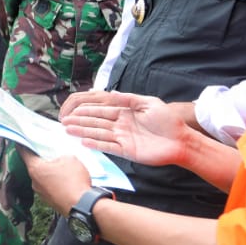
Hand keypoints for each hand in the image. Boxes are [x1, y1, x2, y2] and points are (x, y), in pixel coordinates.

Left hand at [19, 147, 89, 214]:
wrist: (82, 205)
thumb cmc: (74, 182)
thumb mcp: (70, 159)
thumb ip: (60, 155)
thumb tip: (59, 159)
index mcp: (35, 169)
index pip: (24, 153)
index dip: (24, 144)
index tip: (22, 141)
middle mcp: (34, 182)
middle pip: (35, 166)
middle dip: (42, 160)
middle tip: (51, 154)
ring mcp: (41, 193)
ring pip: (43, 178)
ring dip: (50, 173)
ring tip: (63, 169)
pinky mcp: (50, 201)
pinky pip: (50, 187)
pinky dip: (55, 183)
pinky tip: (66, 181)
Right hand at [59, 90, 188, 165]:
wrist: (181, 140)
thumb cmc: (168, 120)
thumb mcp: (149, 103)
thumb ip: (129, 99)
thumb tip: (111, 93)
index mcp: (125, 112)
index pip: (102, 109)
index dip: (87, 110)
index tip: (73, 110)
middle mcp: (121, 125)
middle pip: (96, 121)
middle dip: (80, 120)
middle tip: (64, 121)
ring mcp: (122, 138)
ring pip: (98, 133)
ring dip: (83, 131)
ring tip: (68, 130)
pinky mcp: (127, 151)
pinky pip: (108, 147)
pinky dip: (96, 144)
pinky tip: (83, 141)